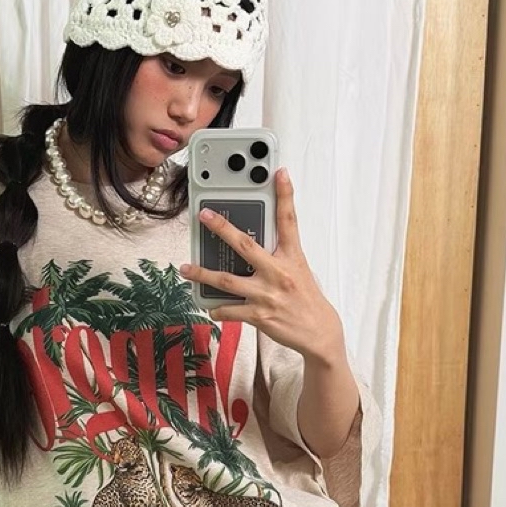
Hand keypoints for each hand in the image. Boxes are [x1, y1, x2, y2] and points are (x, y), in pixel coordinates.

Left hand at [179, 168, 344, 363]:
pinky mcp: (260, 315)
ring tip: (186, 268)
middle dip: (222, 228)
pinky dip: (218, 309)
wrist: (319, 333)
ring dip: (203, 274)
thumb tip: (251, 244)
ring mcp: (268, 294)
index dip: (285, 195)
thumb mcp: (299, 270)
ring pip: (228, 281)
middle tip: (204, 215)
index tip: (279, 173)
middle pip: (246, 245)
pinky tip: (210, 307)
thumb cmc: (306, 299)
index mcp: (292, 257)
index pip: (289, 221)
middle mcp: (279, 273)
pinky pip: (231, 310)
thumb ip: (278, 254)